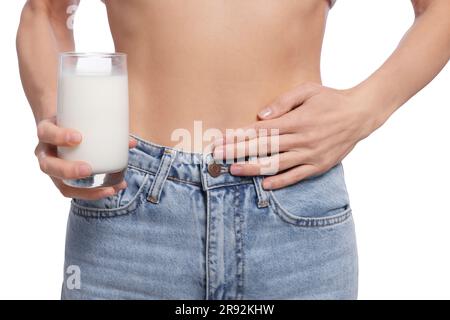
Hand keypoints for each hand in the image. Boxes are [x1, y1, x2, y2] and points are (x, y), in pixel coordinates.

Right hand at [35, 116, 137, 199]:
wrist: (61, 128)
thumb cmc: (75, 123)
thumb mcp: (83, 119)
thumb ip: (105, 127)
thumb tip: (131, 142)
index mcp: (47, 132)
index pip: (46, 133)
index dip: (59, 136)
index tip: (79, 137)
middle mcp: (45, 153)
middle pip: (48, 165)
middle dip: (67, 170)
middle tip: (87, 169)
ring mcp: (53, 169)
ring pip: (61, 185)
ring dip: (85, 190)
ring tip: (108, 189)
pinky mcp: (62, 180)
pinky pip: (74, 191)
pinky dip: (93, 193)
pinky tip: (110, 191)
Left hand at [213, 82, 381, 189]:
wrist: (361, 114)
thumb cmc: (330, 99)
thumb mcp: (308, 90)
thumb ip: (284, 102)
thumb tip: (261, 115)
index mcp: (297, 120)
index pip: (262, 130)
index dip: (240, 135)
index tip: (222, 138)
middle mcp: (301, 139)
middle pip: (264, 148)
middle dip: (238, 152)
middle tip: (218, 156)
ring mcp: (310, 155)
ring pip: (276, 165)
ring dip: (253, 168)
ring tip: (234, 170)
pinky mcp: (319, 166)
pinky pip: (296, 177)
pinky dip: (280, 182)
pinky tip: (264, 184)